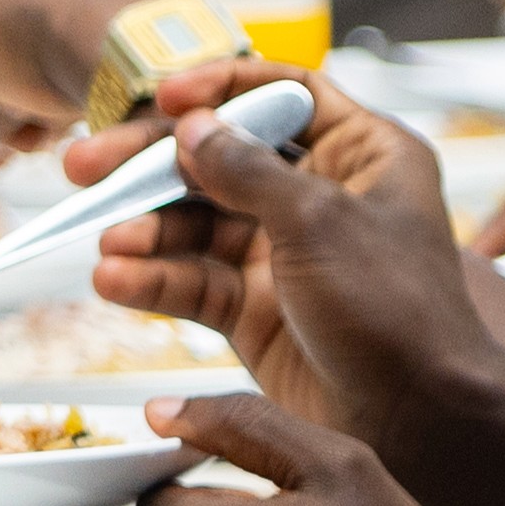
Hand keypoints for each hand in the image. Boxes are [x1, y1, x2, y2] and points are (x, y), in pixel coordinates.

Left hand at [0, 0, 180, 149]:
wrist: (124, 37)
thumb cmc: (165, 47)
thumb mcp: (167, 47)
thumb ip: (140, 60)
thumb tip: (174, 101)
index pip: (29, 21)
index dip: (45, 80)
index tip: (70, 118)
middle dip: (12, 101)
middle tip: (42, 140)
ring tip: (37, 123)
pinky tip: (5, 116)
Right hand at [71, 60, 480, 440]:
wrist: (416, 419)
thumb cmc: (402, 315)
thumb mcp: (321, 222)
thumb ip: (247, 171)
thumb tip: (192, 128)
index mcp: (363, 155)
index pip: (287, 93)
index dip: (224, 86)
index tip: (167, 97)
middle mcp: (321, 196)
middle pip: (218, 156)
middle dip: (151, 163)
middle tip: (87, 165)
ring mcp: (283, 252)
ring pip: (195, 222)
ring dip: (146, 230)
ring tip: (111, 245)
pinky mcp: (253, 306)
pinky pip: (190, 279)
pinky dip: (152, 278)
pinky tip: (117, 280)